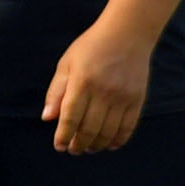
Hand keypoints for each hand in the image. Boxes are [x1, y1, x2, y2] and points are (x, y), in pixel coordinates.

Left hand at [42, 12, 153, 154]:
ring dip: (97, 145)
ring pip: (108, 132)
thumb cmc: (92, 47)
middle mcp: (102, 92)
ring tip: (89, 148)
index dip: (63, 135)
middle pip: (89, 128)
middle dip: (79, 144)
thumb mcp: (67, 63)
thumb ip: (56, 91)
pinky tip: (110, 145)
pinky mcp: (137, 100)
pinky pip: (127, 127)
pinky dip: (118, 140)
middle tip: (73, 150)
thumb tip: (47, 118)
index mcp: (82, 82)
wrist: (127, 34)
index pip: (70, 117)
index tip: (59, 146)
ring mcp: (122, 97)